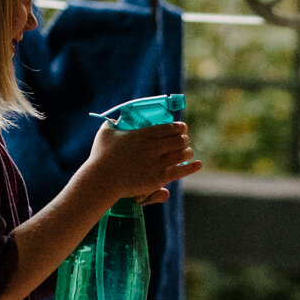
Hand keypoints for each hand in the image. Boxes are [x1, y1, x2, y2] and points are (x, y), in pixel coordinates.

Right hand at [75, 120, 198, 208]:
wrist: (102, 179)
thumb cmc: (101, 157)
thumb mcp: (105, 134)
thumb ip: (111, 124)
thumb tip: (114, 119)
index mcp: (143, 134)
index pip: (168, 128)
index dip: (178, 127)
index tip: (182, 128)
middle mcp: (153, 147)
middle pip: (178, 140)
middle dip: (183, 139)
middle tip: (184, 140)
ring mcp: (157, 163)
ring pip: (181, 154)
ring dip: (187, 151)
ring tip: (188, 151)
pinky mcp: (158, 178)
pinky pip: (179, 170)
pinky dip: (191, 167)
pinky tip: (198, 163)